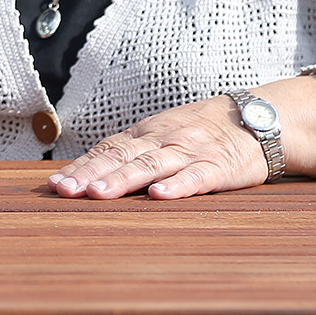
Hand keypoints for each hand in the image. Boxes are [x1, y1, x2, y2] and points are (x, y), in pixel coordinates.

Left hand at [47, 73, 315, 199]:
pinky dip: (178, 185)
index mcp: (149, 132)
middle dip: (91, 175)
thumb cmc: (206, 131)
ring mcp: (192, 151)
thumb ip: (133, 150)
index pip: (109, 148)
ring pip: (152, 165)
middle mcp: (165, 138)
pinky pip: (196, 176)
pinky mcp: (219, 166)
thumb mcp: (166, 133)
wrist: (260, 118)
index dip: (82, 166)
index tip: (55, 184)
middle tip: (64, 191)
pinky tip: (159, 196)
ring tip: (98, 193)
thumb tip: (87, 173)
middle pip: (123, 157)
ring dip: (123, 179)